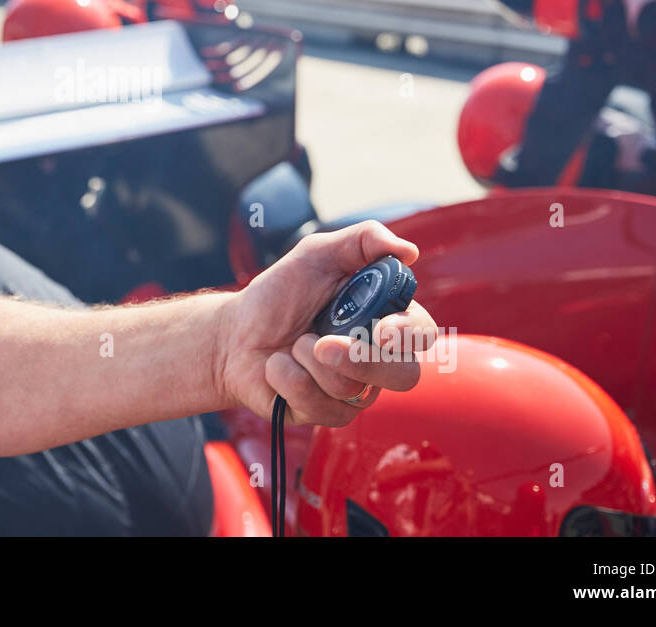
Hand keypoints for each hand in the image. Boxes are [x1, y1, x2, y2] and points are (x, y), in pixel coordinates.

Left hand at [216, 220, 437, 426]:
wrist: (234, 333)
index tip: (383, 329)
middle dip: (362, 361)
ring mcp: (353, 390)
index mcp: (383, 318)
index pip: (422, 334)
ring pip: (354, 390)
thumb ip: (362, 241)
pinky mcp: (326, 414)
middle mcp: (376, 358)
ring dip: (309, 360)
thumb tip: (409, 251)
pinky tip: (278, 367)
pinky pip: (321, 408)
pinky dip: (289, 380)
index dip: (410, 334)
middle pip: (404, 376)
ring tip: (292, 343)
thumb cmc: (278, 294)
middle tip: (323, 344)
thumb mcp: (316, 255)